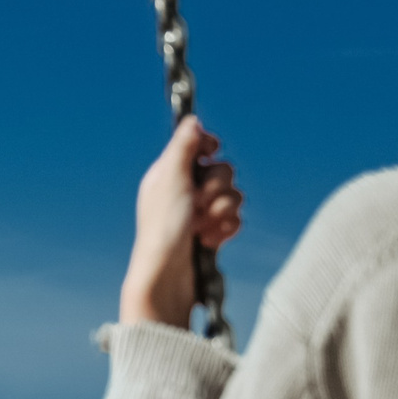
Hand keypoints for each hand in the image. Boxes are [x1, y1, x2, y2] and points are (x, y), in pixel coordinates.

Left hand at [120, 116, 243, 327]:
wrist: (167, 278)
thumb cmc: (162, 230)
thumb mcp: (170, 180)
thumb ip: (182, 148)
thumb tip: (191, 120)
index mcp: (168, 175)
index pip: (198, 146)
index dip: (208, 146)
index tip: (211, 151)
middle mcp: (184, 192)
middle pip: (223, 169)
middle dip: (216, 188)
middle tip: (197, 204)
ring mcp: (199, 214)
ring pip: (233, 195)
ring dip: (221, 212)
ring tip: (202, 228)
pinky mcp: (212, 233)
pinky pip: (235, 219)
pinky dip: (226, 229)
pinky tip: (211, 241)